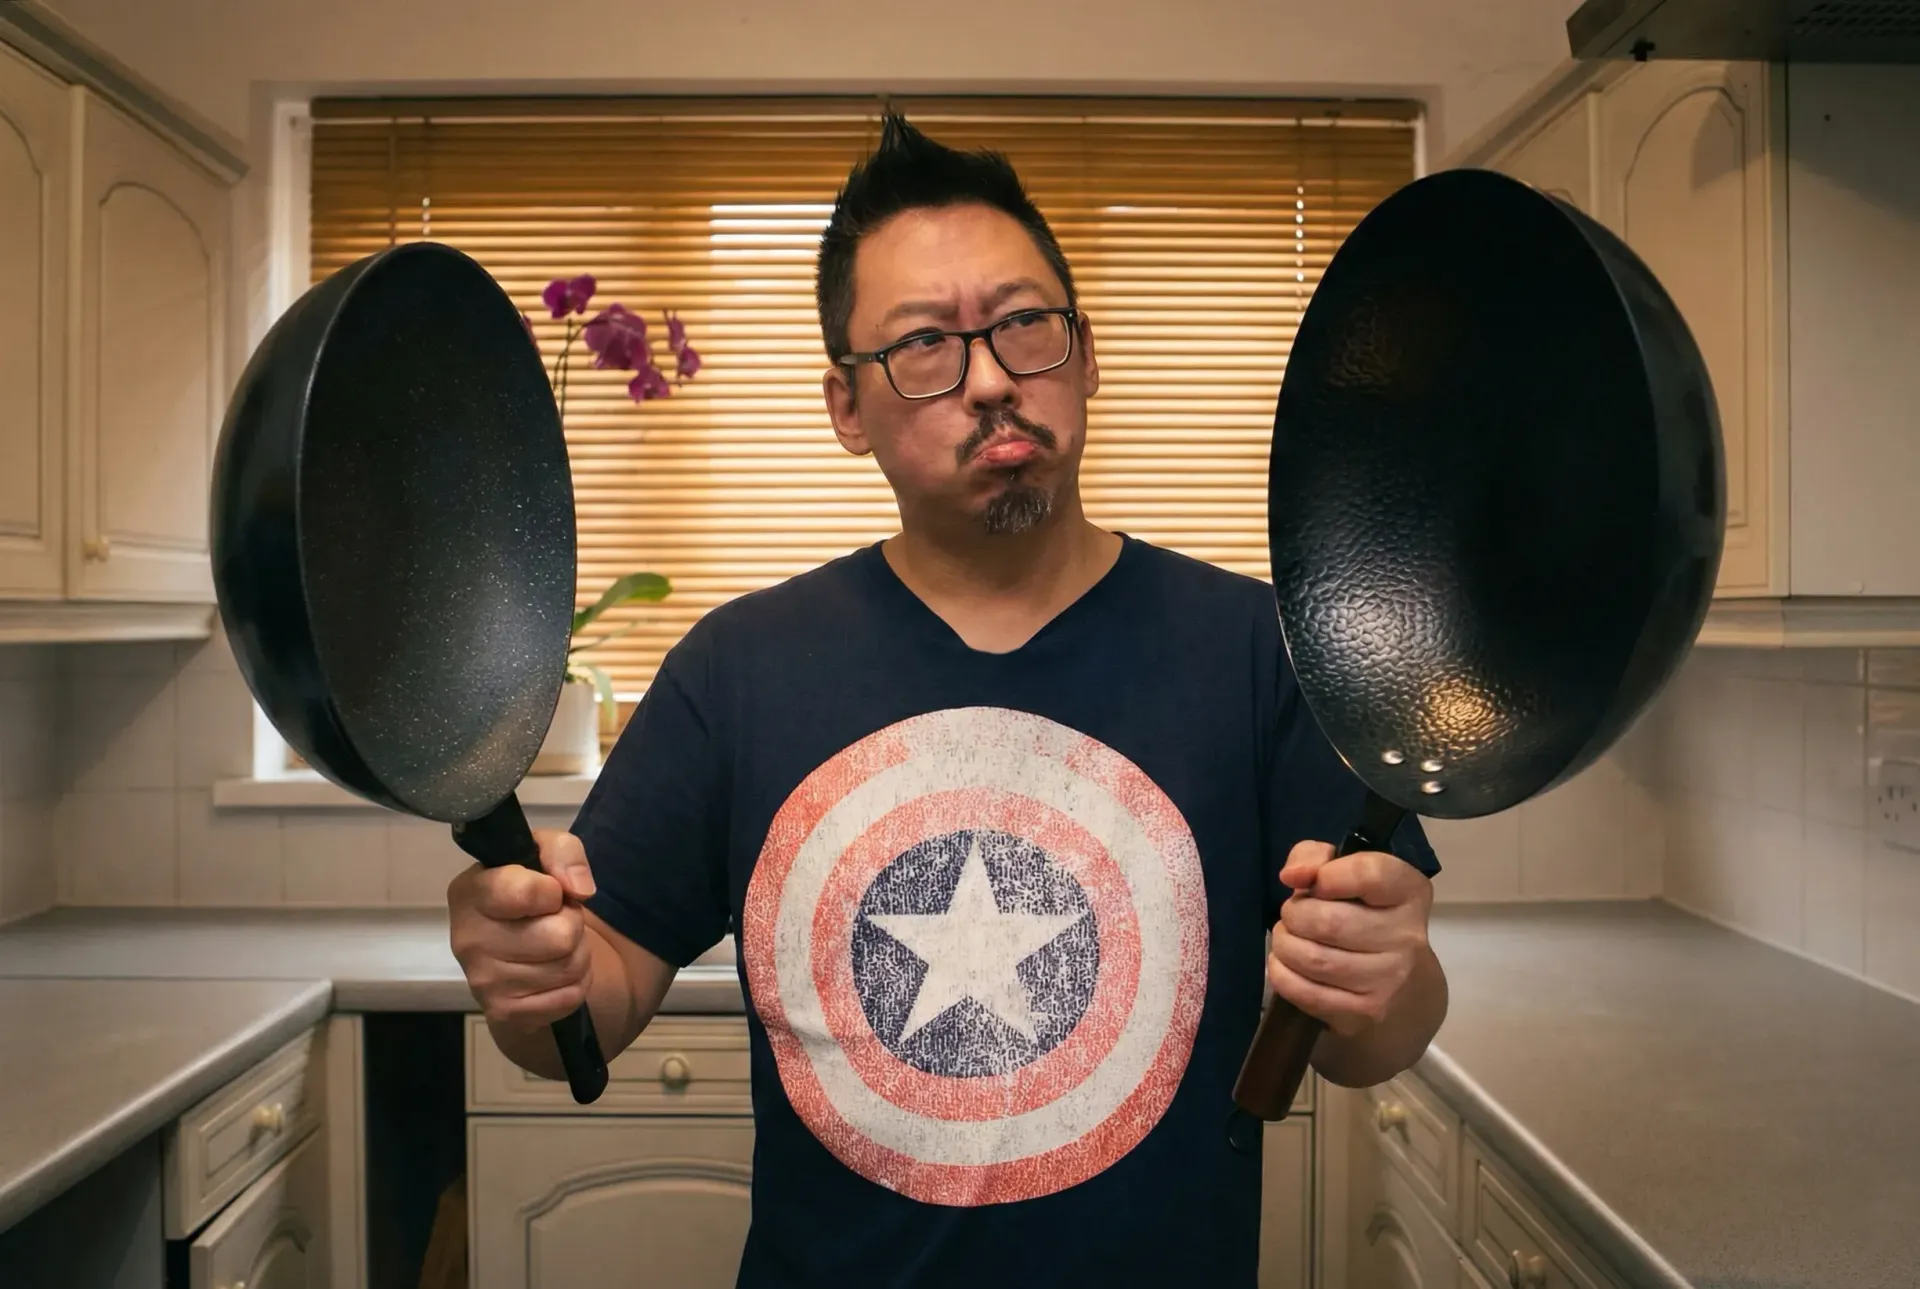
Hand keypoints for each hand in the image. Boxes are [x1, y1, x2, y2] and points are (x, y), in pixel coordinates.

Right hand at [448, 829, 598, 1030]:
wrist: (512, 953)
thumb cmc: (528, 893)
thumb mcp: (543, 853)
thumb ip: (563, 851)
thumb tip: (579, 888)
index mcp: (470, 892)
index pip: (524, 892)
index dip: (553, 891)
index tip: (549, 891)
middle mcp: (468, 939)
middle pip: (561, 936)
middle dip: (571, 924)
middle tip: (553, 921)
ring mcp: (483, 981)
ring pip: (569, 966)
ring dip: (576, 954)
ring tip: (554, 946)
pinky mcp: (503, 1011)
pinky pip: (570, 996)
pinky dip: (575, 983)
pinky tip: (552, 973)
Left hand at [1267, 841, 1434, 1038]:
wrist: (1401, 986)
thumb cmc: (1365, 914)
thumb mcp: (1346, 873)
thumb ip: (1316, 857)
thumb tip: (1293, 875)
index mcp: (1408, 892)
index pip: (1369, 874)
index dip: (1328, 875)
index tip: (1315, 882)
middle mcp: (1406, 937)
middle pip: (1328, 922)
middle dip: (1295, 914)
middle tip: (1295, 915)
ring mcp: (1388, 980)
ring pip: (1312, 958)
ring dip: (1285, 944)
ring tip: (1289, 938)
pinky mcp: (1364, 1013)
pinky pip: (1303, 991)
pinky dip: (1282, 973)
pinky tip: (1288, 964)